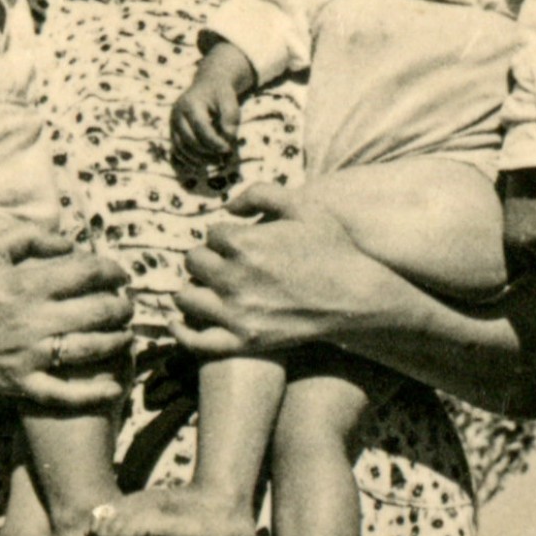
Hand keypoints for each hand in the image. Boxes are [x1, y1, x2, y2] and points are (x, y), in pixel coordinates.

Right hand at [0, 226, 132, 407]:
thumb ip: (31, 238)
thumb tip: (69, 242)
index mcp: (26, 283)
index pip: (87, 273)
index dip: (113, 271)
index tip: (121, 274)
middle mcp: (32, 319)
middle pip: (98, 311)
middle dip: (122, 306)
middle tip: (127, 305)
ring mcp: (27, 356)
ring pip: (91, 350)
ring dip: (118, 341)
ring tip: (127, 335)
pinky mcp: (19, 384)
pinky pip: (64, 394)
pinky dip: (94, 393)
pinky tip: (115, 385)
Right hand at [171, 44, 254, 166]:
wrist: (208, 86)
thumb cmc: (221, 96)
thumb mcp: (230, 103)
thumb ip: (230, 120)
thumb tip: (228, 140)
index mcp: (190, 103)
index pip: (201, 127)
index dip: (214, 141)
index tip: (228, 149)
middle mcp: (177, 114)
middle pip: (189, 139)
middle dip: (207, 152)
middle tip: (224, 158)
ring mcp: (173, 124)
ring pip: (181, 148)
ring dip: (198, 160)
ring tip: (217, 162)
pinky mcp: (174, 132)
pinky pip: (176, 151)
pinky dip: (187, 161)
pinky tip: (201, 167)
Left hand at [171, 184, 386, 355]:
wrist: (358, 297)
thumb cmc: (332, 249)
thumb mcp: (303, 206)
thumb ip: (260, 194)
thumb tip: (227, 206)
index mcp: (244, 243)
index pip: (212, 233)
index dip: (227, 235)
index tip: (243, 241)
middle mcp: (234, 278)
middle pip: (194, 261)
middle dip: (207, 257)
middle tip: (225, 262)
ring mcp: (237, 313)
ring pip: (186, 297)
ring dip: (193, 287)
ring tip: (207, 286)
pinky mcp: (244, 341)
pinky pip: (196, 341)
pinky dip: (181, 330)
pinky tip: (177, 320)